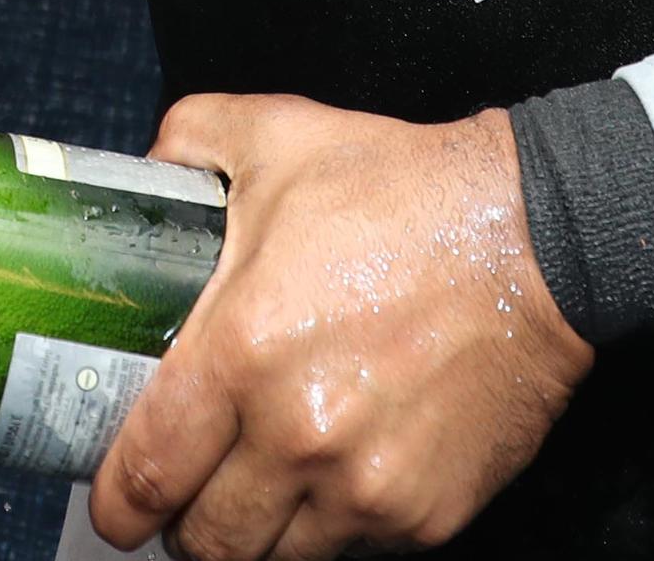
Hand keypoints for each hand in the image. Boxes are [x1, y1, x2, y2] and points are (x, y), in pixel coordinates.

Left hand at [91, 100, 590, 560]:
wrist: (537, 237)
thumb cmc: (406, 190)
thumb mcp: (274, 135)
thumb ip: (186, 145)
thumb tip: (140, 172)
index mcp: (240, 351)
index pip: (146, 472)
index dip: (117, 503)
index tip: (115, 506)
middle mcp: (296, 434)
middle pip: (207, 543)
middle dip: (185, 528)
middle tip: (190, 495)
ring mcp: (366, 485)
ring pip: (276, 558)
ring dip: (259, 532)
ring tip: (263, 485)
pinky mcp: (426, 513)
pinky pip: (355, 548)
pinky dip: (336, 522)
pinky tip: (341, 467)